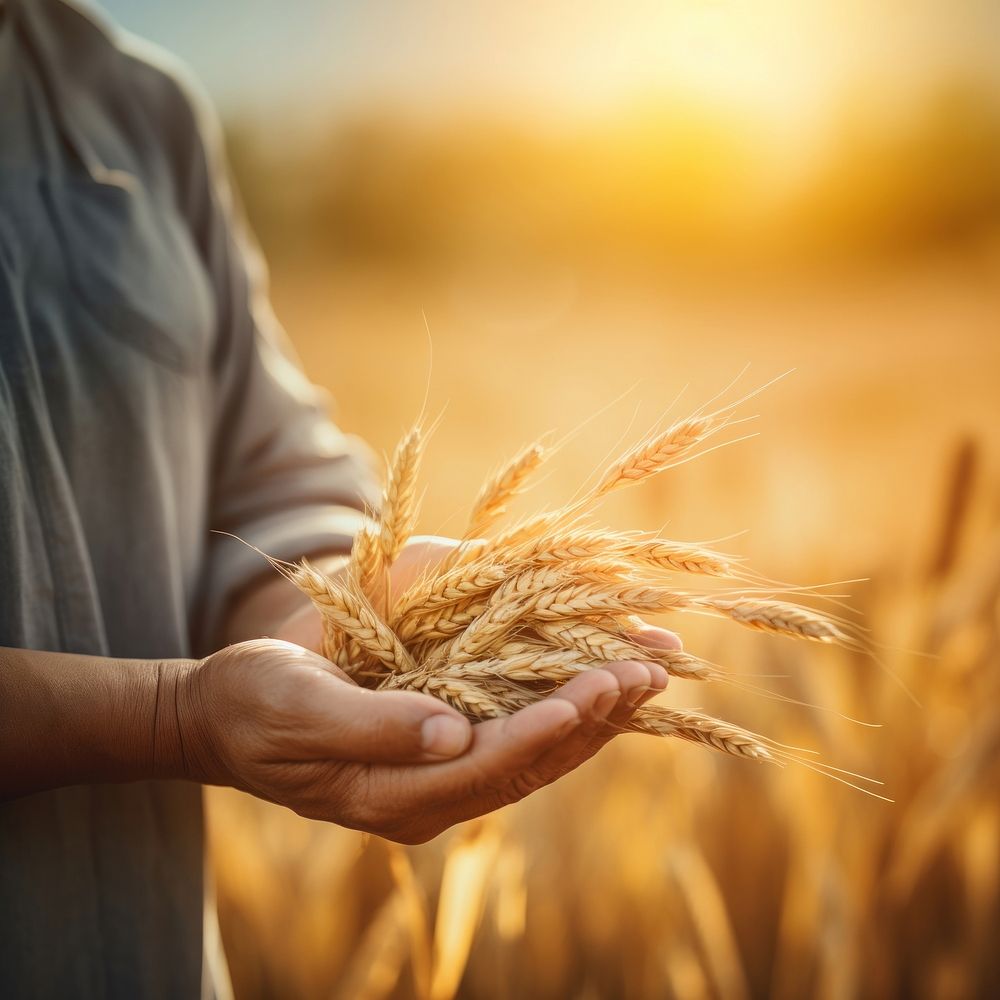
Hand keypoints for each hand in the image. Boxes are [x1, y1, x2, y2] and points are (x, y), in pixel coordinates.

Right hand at [168, 636, 671, 843]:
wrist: (224, 718)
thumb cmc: (252, 703)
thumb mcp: (297, 709)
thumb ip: (371, 727)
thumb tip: (451, 734)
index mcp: (388, 795)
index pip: (481, 768)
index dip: (536, 732)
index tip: (588, 694)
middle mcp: (424, 798)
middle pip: (523, 766)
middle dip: (588, 722)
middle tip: (646, 676)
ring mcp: (436, 781)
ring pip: (530, 756)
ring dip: (590, 718)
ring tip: (643, 677)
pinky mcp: (440, 756)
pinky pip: (514, 739)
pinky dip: (560, 711)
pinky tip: (597, 688)